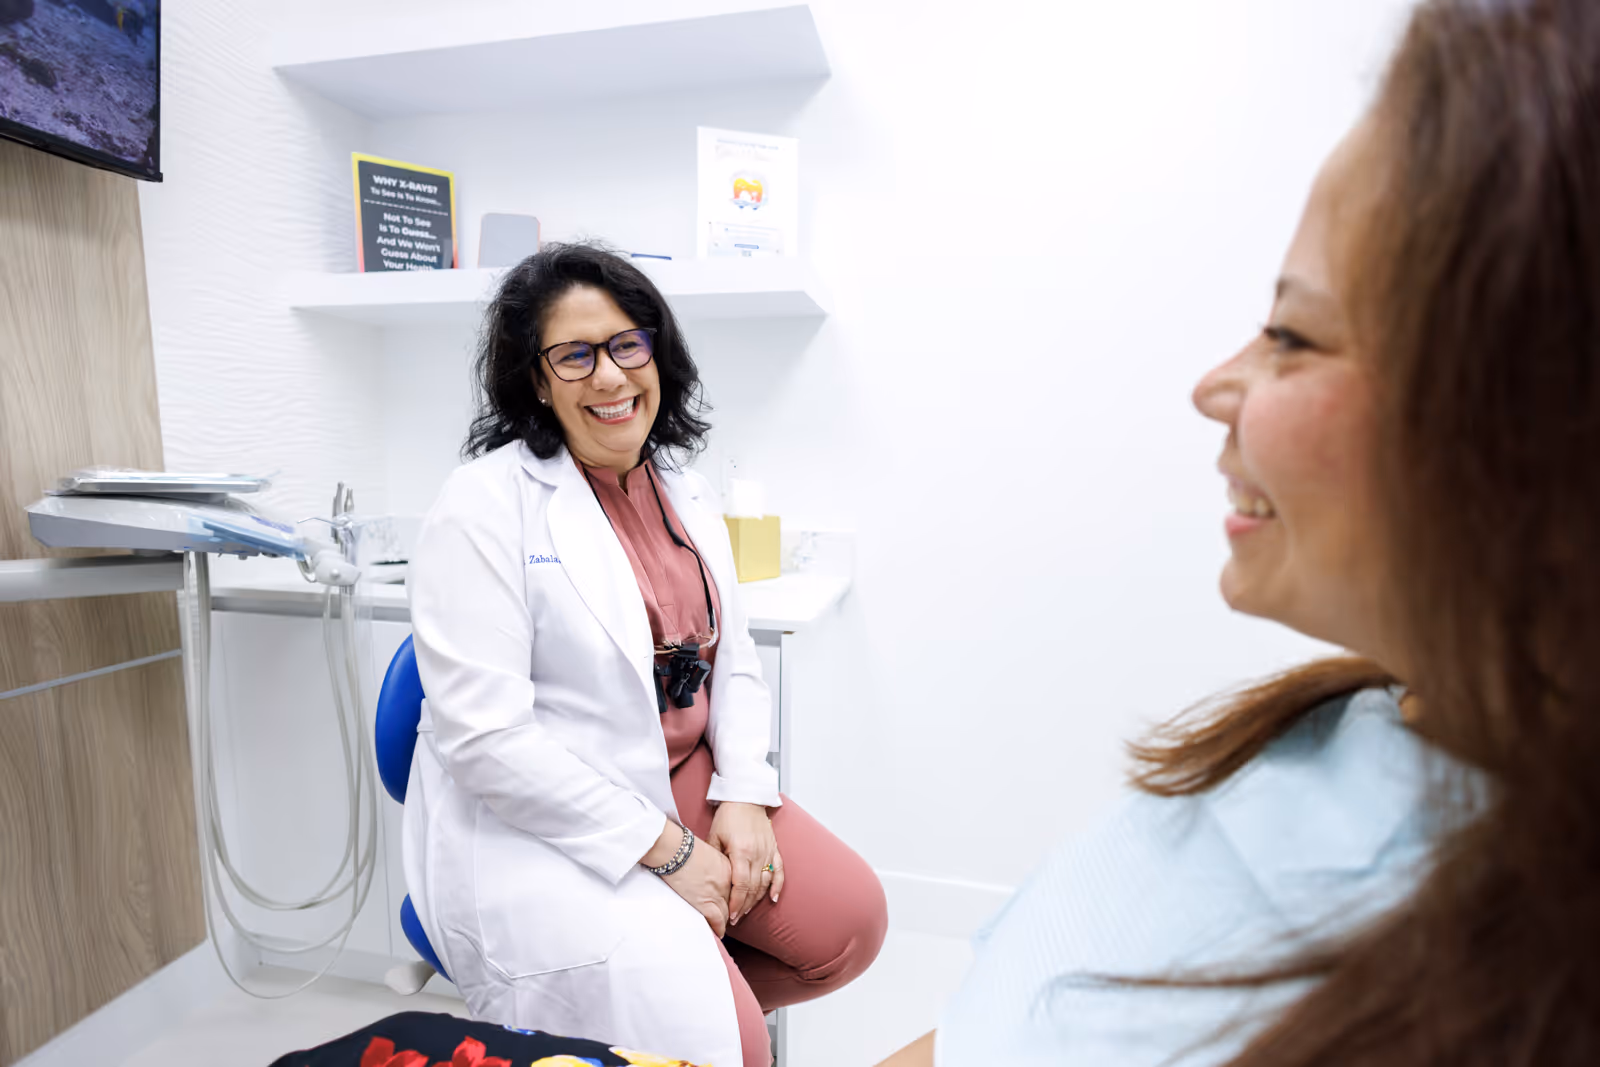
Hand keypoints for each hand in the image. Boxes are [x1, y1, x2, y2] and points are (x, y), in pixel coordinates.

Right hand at [643, 818, 732, 935]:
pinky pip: (717, 920)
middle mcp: (728, 882)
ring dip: (724, 921)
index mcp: (729, 867)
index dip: (734, 898)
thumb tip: (710, 875)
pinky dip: (719, 928)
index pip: (737, 888)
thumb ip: (715, 866)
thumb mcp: (708, 853)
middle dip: (731, 910)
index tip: (732, 904)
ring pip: (727, 913)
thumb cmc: (685, 849)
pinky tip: (718, 933)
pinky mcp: (706, 903)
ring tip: (721, 926)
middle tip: (729, 918)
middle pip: (734, 902)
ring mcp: (718, 893)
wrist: (675, 850)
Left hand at [707, 801, 782, 924]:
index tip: (731, 915)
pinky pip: (779, 870)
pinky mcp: (774, 848)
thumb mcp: (714, 836)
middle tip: (735, 918)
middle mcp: (757, 854)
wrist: (746, 798)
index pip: (740, 885)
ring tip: (746, 910)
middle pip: (753, 888)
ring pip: (765, 882)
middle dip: (744, 905)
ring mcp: (768, 852)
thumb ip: (714, 858)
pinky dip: (777, 886)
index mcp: (741, 852)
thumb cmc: (728, 816)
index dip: (736, 903)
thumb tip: (711, 880)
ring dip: (756, 899)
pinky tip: (773, 898)